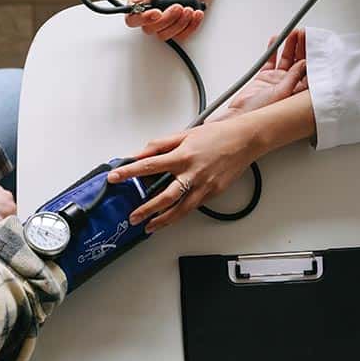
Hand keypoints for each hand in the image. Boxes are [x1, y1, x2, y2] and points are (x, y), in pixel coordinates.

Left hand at [107, 117, 259, 232]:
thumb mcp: (184, 134)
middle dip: (146, 209)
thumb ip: (160, 144)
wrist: (245, 140)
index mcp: (183, 156)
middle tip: (133, 216)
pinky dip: (180, 214)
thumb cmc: (217, 135)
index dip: (129, 172)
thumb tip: (141, 152)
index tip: (114, 177)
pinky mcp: (213, 193)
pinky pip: (193, 206)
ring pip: (180, 210)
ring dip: (163, 220)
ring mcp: (204, 186)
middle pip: (164, 197)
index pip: (149, 165)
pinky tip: (171, 218)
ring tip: (149, 226)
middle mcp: (192, 173)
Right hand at [124, 0, 216, 40]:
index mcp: (142, 0)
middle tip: (178, 6)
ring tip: (189, 8)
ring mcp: (165, 22)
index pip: (132, 18)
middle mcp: (151, 13)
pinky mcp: (179, 28)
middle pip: (149, 29)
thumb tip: (135, 0)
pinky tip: (196, 13)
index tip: (157, 12)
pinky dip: (190, 26)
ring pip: (164, 35)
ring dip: (179, 23)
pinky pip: (180, 37)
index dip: (143, 19)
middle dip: (166, 19)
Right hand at [209, 29, 307, 121]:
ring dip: (289, 46)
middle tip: (302, 34)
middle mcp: (289, 86)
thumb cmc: (261, 113)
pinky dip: (273, 50)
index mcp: (297, 92)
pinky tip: (276, 40)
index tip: (312, 43)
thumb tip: (304, 63)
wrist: (239, 116)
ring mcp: (276, 81)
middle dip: (301, 48)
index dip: (312, 56)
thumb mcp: (281, 93)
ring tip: (291, 34)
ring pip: (286, 59)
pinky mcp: (264, 78)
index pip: (309, 71)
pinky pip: (270, 61)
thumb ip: (293, 77)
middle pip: (299, 63)